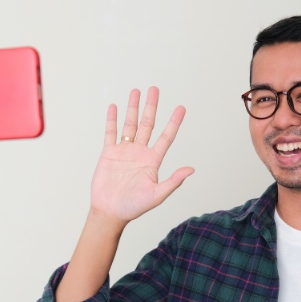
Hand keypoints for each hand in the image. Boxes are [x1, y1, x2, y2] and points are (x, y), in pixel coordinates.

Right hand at [89, 86, 193, 225]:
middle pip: (147, 124)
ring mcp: (124, 151)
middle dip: (151, 107)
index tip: (181, 108)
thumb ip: (173, 181)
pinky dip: (112, 120)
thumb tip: (191, 170)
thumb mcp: (157, 195)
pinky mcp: (109, 153)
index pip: (166, 137)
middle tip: (154, 89)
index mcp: (153, 161)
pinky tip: (114, 107)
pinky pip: (110, 133)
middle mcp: (140, 152)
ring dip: (132, 108)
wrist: (110, 212)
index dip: (174, 122)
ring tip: (136, 91)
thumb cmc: (134, 207)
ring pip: (129, 124)